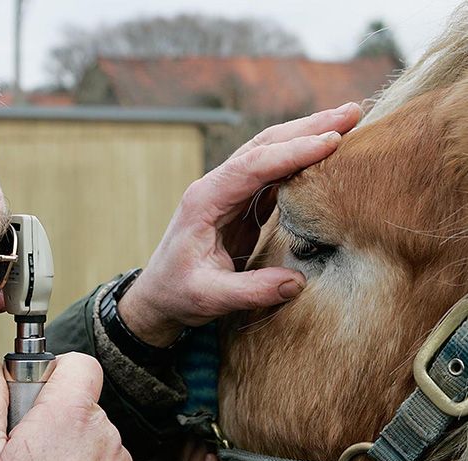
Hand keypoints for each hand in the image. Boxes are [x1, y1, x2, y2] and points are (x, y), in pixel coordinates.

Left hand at [118, 102, 361, 345]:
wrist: (159, 294)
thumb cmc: (177, 292)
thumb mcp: (209, 297)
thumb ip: (251, 291)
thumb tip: (297, 283)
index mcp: (204, 200)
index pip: (252, 165)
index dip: (292, 152)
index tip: (331, 142)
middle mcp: (216, 187)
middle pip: (263, 146)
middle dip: (307, 128)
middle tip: (351, 113)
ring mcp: (228, 192)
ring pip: (269, 153)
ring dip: (306, 137)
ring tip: (347, 123)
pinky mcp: (240, 203)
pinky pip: (272, 174)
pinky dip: (300, 161)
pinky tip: (324, 155)